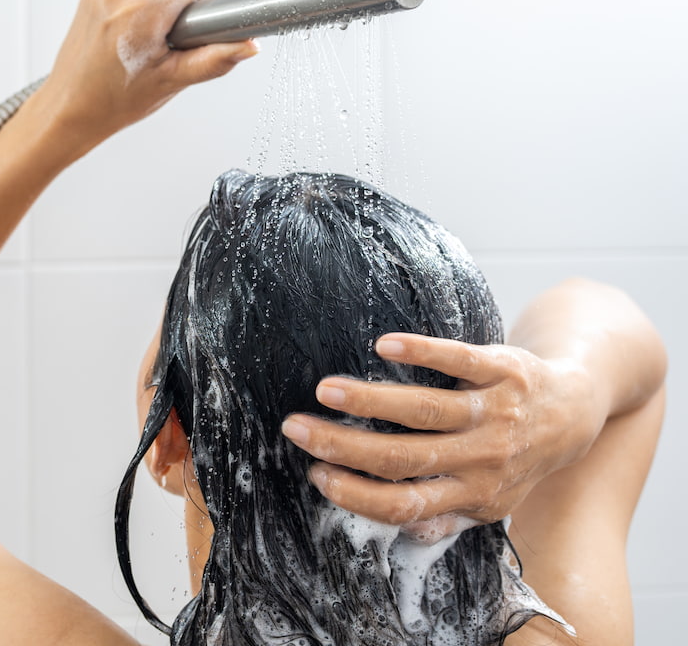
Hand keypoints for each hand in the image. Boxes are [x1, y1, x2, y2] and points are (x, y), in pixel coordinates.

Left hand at [35, 0, 257, 153]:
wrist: (67, 109)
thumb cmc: (112, 102)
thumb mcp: (171, 82)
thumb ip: (214, 60)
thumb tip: (248, 45)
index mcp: (139, 10)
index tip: (201, 26)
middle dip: (183, 10)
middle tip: (170, 47)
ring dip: (160, 11)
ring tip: (146, 49)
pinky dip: (140, 11)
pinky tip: (129, 42)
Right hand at [280, 333, 608, 526]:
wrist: (576, 409)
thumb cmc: (518, 455)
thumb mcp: (492, 499)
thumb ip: (448, 515)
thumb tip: (399, 525)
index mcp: (473, 494)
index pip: (404, 503)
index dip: (356, 493)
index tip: (316, 473)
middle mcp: (483, 458)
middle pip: (402, 456)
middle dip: (342, 445)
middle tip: (296, 428)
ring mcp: (495, 413)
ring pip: (423, 410)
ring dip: (368, 400)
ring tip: (324, 389)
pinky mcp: (504, 369)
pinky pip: (459, 360)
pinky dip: (421, 352)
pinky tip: (383, 346)